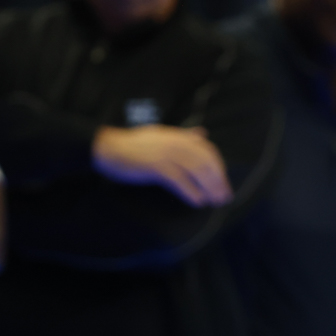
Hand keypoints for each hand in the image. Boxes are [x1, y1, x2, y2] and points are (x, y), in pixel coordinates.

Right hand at [93, 125, 231, 206]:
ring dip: (209, 188)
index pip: (208, 150)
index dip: (219, 167)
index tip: (224, 181)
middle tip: (225, 197)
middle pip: (205, 163)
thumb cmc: (135, 144)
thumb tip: (203, 134)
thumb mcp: (163, 135)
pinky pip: (179, 181)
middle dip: (218, 180)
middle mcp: (176, 143)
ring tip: (215, 202)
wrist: (110, 147)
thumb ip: (184, 135)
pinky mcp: (156, 167)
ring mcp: (166, 154)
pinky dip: (191, 192)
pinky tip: (198, 202)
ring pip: (196, 172)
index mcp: (179, 136)